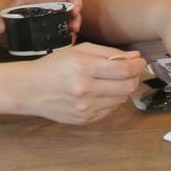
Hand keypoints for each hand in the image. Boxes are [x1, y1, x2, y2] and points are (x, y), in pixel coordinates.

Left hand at [0, 0, 81, 38]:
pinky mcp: (56, 28)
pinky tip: (70, 38)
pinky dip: (72, 32)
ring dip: (76, 18)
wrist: (7, 36)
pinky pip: (67, 28)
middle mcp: (48, 2)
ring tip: (74, 28)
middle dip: (75, 1)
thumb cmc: (3, 24)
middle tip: (75, 12)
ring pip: (72, 11)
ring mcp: (54, 15)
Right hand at [19, 43, 145, 124]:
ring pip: (121, 100)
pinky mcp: (84, 120)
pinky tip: (102, 91)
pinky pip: (110, 110)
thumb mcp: (79, 50)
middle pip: (127, 87)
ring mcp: (85, 108)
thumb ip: (108, 53)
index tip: (140, 61)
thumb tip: (134, 57)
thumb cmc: (54, 66)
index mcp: (84, 68)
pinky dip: (112, 100)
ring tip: (114, 80)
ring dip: (124, 89)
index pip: (124, 70)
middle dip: (134, 77)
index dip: (137, 65)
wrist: (30, 89)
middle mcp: (85, 90)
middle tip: (130, 70)